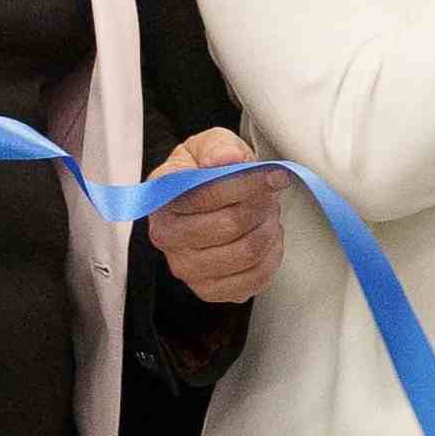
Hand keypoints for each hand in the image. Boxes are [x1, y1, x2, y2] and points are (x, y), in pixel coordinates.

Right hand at [147, 126, 281, 303]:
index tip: (273, 175)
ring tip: (266, 215)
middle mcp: (165, 237)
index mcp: (161, 199)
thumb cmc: (207, 171)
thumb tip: (226, 159)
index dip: (246, 184)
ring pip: (247, 251)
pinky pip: (255, 279)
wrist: (208, 201)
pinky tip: (265, 238)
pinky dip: (271, 256)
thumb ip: (218, 147)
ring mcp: (185, 268)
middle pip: (230, 225)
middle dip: (259, 206)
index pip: (205, 196)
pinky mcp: (209, 291)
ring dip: (268, 229)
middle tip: (268, 195)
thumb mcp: (210, 145)